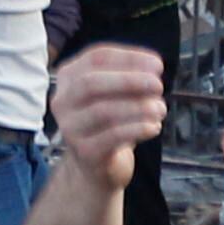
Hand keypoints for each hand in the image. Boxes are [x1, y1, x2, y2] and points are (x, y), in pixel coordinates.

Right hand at [47, 44, 164, 189]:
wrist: (96, 167)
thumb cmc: (109, 122)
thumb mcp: (114, 94)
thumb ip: (129, 78)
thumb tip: (153, 69)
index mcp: (69, 77)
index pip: (96, 58)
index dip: (129, 58)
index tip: (158, 65)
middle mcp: (63, 101)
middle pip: (91, 83)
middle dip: (129, 80)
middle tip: (158, 85)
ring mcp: (70, 128)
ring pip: (103, 111)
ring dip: (138, 107)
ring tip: (161, 109)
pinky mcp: (84, 152)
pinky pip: (112, 136)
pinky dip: (137, 128)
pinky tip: (154, 127)